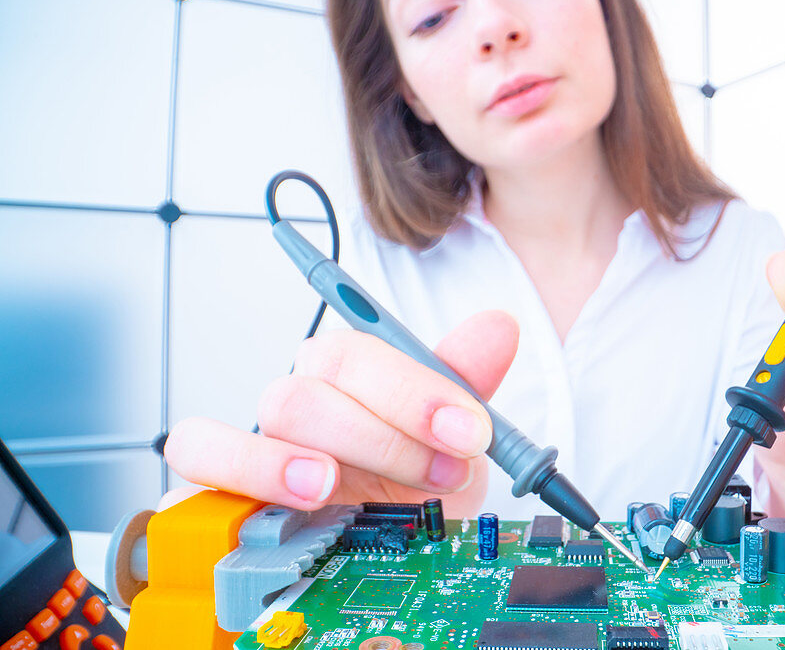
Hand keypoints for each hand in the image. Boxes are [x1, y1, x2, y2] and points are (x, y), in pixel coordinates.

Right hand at [164, 310, 518, 515]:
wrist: (385, 541)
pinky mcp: (222, 480)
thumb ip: (466, 382)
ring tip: (340, 485)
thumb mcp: (452, 440)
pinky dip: (242, 468)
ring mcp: (262, 437)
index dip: (417, 390)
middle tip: (442, 473)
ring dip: (309, 451)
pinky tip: (294, 497)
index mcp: (352, 372)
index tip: (470, 429)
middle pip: (316, 385)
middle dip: (387, 434)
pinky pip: (200, 452)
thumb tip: (499, 326)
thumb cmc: (412, 481)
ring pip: (270, 414)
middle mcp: (304, 397)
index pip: (365, 352)